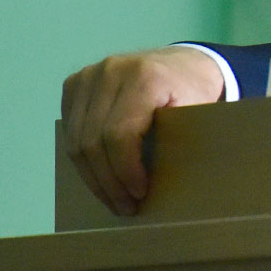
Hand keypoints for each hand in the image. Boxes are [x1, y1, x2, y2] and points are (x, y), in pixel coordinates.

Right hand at [61, 46, 224, 215]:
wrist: (184, 64)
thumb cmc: (196, 93)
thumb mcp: (201, 113)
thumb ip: (182, 141)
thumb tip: (165, 190)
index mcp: (145, 77)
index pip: (119, 134)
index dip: (124, 170)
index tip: (139, 195)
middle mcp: (110, 71)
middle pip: (92, 140)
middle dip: (107, 182)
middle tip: (125, 207)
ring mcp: (89, 75)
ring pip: (75, 139)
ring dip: (91, 176)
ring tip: (112, 199)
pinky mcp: (76, 83)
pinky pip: (69, 130)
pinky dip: (82, 158)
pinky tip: (101, 175)